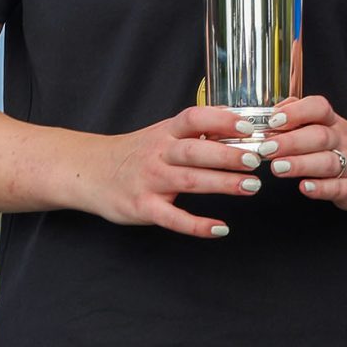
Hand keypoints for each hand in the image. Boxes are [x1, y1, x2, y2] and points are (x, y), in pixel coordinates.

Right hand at [76, 104, 279, 237]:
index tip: (248, 125)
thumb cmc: (135, 153)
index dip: (221, 119)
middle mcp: (158, 154)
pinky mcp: (143, 208)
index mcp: (165, 132)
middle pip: (195, 151)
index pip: (194, 118)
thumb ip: (194, 132)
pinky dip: (197, 224)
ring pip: (189, 181)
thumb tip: (237, 126)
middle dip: (227, 155)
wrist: (90, 172)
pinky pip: (173, 218)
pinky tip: (220, 228)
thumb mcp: (161, 134)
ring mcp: (150, 181)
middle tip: (256, 160)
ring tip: (251, 186)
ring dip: (222, 184)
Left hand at [264, 95, 346, 211]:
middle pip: (318, 136)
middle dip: (290, 141)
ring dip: (300, 164)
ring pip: (326, 162)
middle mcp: (343, 141)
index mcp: (334, 123)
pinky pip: (337, 188)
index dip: (296, 112)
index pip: (319, 108)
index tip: (274, 120)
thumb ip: (301, 116)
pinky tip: (304, 187)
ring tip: (277, 167)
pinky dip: (320, 188)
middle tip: (266, 148)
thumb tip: (274, 112)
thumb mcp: (329, 125)